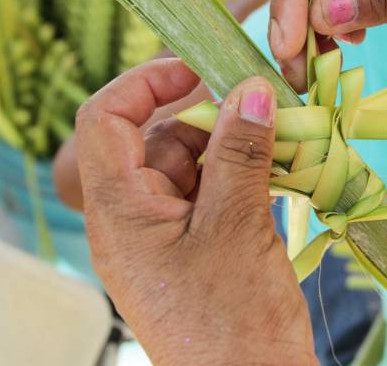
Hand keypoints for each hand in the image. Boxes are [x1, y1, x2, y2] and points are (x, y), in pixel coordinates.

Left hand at [76, 59, 314, 364]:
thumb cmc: (233, 319)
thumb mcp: (236, 225)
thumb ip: (239, 152)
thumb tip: (250, 88)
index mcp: (120, 211)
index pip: (104, 120)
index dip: (143, 83)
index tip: (196, 68)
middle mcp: (134, 219)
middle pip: (157, 139)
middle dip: (208, 116)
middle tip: (264, 103)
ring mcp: (166, 236)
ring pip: (192, 166)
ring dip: (234, 145)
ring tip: (282, 137)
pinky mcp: (196, 249)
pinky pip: (212, 194)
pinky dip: (243, 175)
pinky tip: (279, 167)